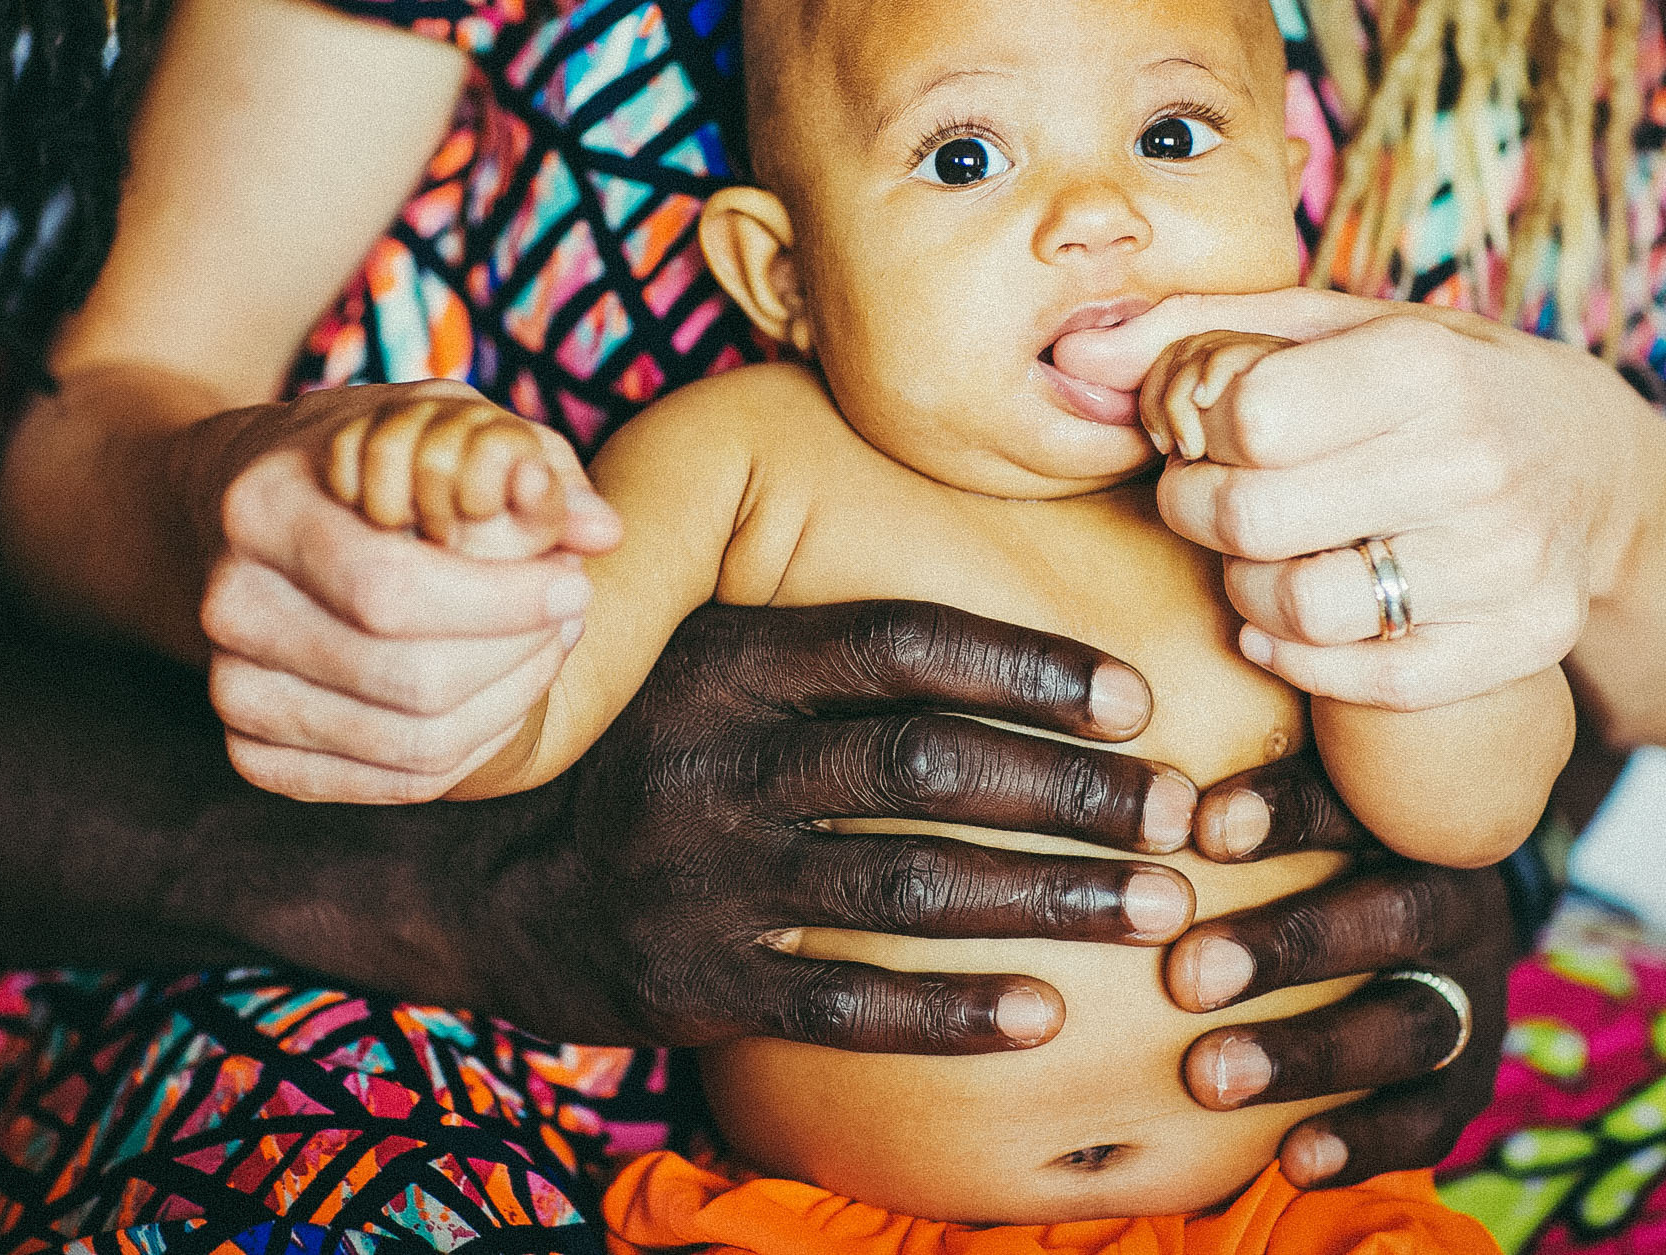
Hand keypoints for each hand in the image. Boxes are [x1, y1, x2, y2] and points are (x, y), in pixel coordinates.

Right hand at [191, 380, 620, 803]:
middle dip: (520, 654)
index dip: (503, 601)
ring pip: (412, 744)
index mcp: (261, 507)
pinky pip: (392, 784)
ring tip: (544, 646)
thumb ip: (527, 462)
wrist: (260, 512)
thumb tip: (604, 530)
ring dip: (510, 702)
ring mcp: (233, 687)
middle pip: (410, 680)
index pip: (392, 588)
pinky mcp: (252, 750)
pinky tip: (498, 692)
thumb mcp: (442, 425)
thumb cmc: (370, 461)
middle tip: (570, 613)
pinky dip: (471, 748)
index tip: (575, 581)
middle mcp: (229, 604)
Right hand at [471, 600, 1199, 1051]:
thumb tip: (1012, 653)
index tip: (1134, 701)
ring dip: (1046, 898)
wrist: (484, 881)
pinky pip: (844, 1003)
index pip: (901, 647)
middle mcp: (717, 758)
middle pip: (926, 766)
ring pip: (905, 885)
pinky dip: (950, 1012)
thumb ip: (826, 659)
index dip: (1027, 669)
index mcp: (728, 661)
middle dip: (1070, 792)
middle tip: (1181, 817)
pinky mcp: (695, 981)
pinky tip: (1042, 1017)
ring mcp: (703, 876)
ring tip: (1156, 911)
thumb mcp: (708, 672)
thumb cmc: (646, 760)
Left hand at [1053, 289, 1640, 710]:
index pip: (1245, 416)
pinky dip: (1301, 659)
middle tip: (1210, 499)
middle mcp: (1475, 463)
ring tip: (1260, 555)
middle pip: (1254, 519)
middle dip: (1200, 511)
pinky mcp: (1521, 642)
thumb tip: (1068, 354)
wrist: (1596, 466)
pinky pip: (1368, 679)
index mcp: (1425, 366)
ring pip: (1299, 610)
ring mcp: (1506, 562)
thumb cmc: (1433, 384)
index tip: (1206, 427)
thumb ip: (1194, 332)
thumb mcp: (1331, 327)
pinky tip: (1288, 623)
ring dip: (1245, 591)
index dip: (1196, 427)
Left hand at [1168, 756, 1512, 1187]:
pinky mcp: (1468, 1080)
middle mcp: (1452, 899)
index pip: (1354, 800)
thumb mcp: (1295, 799)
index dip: (1284, 811)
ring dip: (1306, 1052)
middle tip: (1185, 975)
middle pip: (1392, 914)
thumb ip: (1222, 788)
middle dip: (1288, 944)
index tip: (1200, 828)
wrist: (1431, 922)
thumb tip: (1112, 743)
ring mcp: (1469, 991)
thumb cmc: (1314, 849)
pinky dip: (1362, 1140)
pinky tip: (1292, 1161)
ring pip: (1408, 1023)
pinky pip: (1428, 1117)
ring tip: (1208, 1077)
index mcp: (1405, 817)